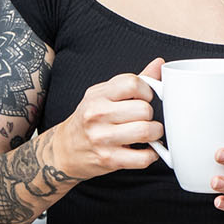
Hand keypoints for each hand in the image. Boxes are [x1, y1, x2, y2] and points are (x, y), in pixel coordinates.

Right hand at [47, 58, 164, 179]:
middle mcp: (97, 115)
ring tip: (148, 133)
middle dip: (150, 115)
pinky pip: (143, 157)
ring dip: (154, 134)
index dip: (146, 91)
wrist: (65, 149)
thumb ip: (132, 82)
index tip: (144, 99)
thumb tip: (159, 64)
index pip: (133, 84)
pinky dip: (151, 154)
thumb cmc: (88, 120)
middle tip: (144, 119)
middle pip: (144, 109)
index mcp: (98, 96)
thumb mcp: (103, 95)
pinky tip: (145, 150)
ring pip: (146, 131)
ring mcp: (102, 138)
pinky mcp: (109, 159)